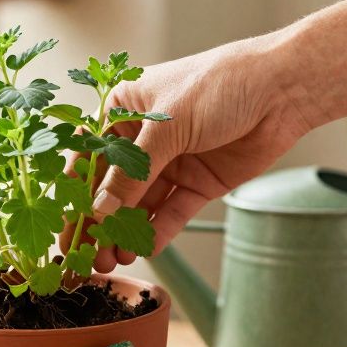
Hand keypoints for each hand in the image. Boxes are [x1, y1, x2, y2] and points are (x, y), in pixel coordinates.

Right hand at [72, 37, 325, 272]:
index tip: (64, 228)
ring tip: (112, 261)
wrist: (282, 90)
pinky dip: (158, 232)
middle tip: (86, 258)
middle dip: (99, 224)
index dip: (75, 195)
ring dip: (125, 233)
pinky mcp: (198, 183)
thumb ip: (132, 174)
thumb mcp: (166, 127)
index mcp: (124, 111)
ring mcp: (171, 162)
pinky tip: (145, 249)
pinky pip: (172, 213)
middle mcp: (143, 139)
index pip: (88, 159)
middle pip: (112, 189)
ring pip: (140, 206)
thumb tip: (99, 212)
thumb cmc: (218, 85)